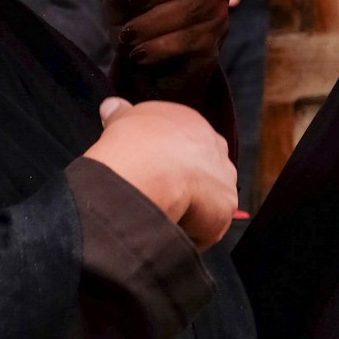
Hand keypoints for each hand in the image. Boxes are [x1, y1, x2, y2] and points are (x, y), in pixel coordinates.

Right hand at [83, 96, 238, 246]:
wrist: (150, 169)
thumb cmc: (134, 143)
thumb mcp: (121, 119)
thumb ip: (120, 112)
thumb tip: (112, 106)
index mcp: (191, 123)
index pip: (186, 142)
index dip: (169, 160)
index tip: (154, 172)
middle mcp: (215, 146)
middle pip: (203, 170)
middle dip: (185, 184)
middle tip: (161, 194)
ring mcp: (224, 176)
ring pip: (209, 199)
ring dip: (191, 209)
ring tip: (165, 212)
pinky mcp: (226, 206)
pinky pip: (209, 225)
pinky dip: (192, 232)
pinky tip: (173, 226)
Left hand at [105, 0, 229, 85]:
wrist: (141, 64)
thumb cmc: (133, 19)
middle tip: (136, 1)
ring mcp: (216, 13)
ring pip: (196, 7)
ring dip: (153, 22)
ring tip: (129, 35)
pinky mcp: (213, 44)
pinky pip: (191, 39)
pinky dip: (158, 46)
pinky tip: (141, 52)